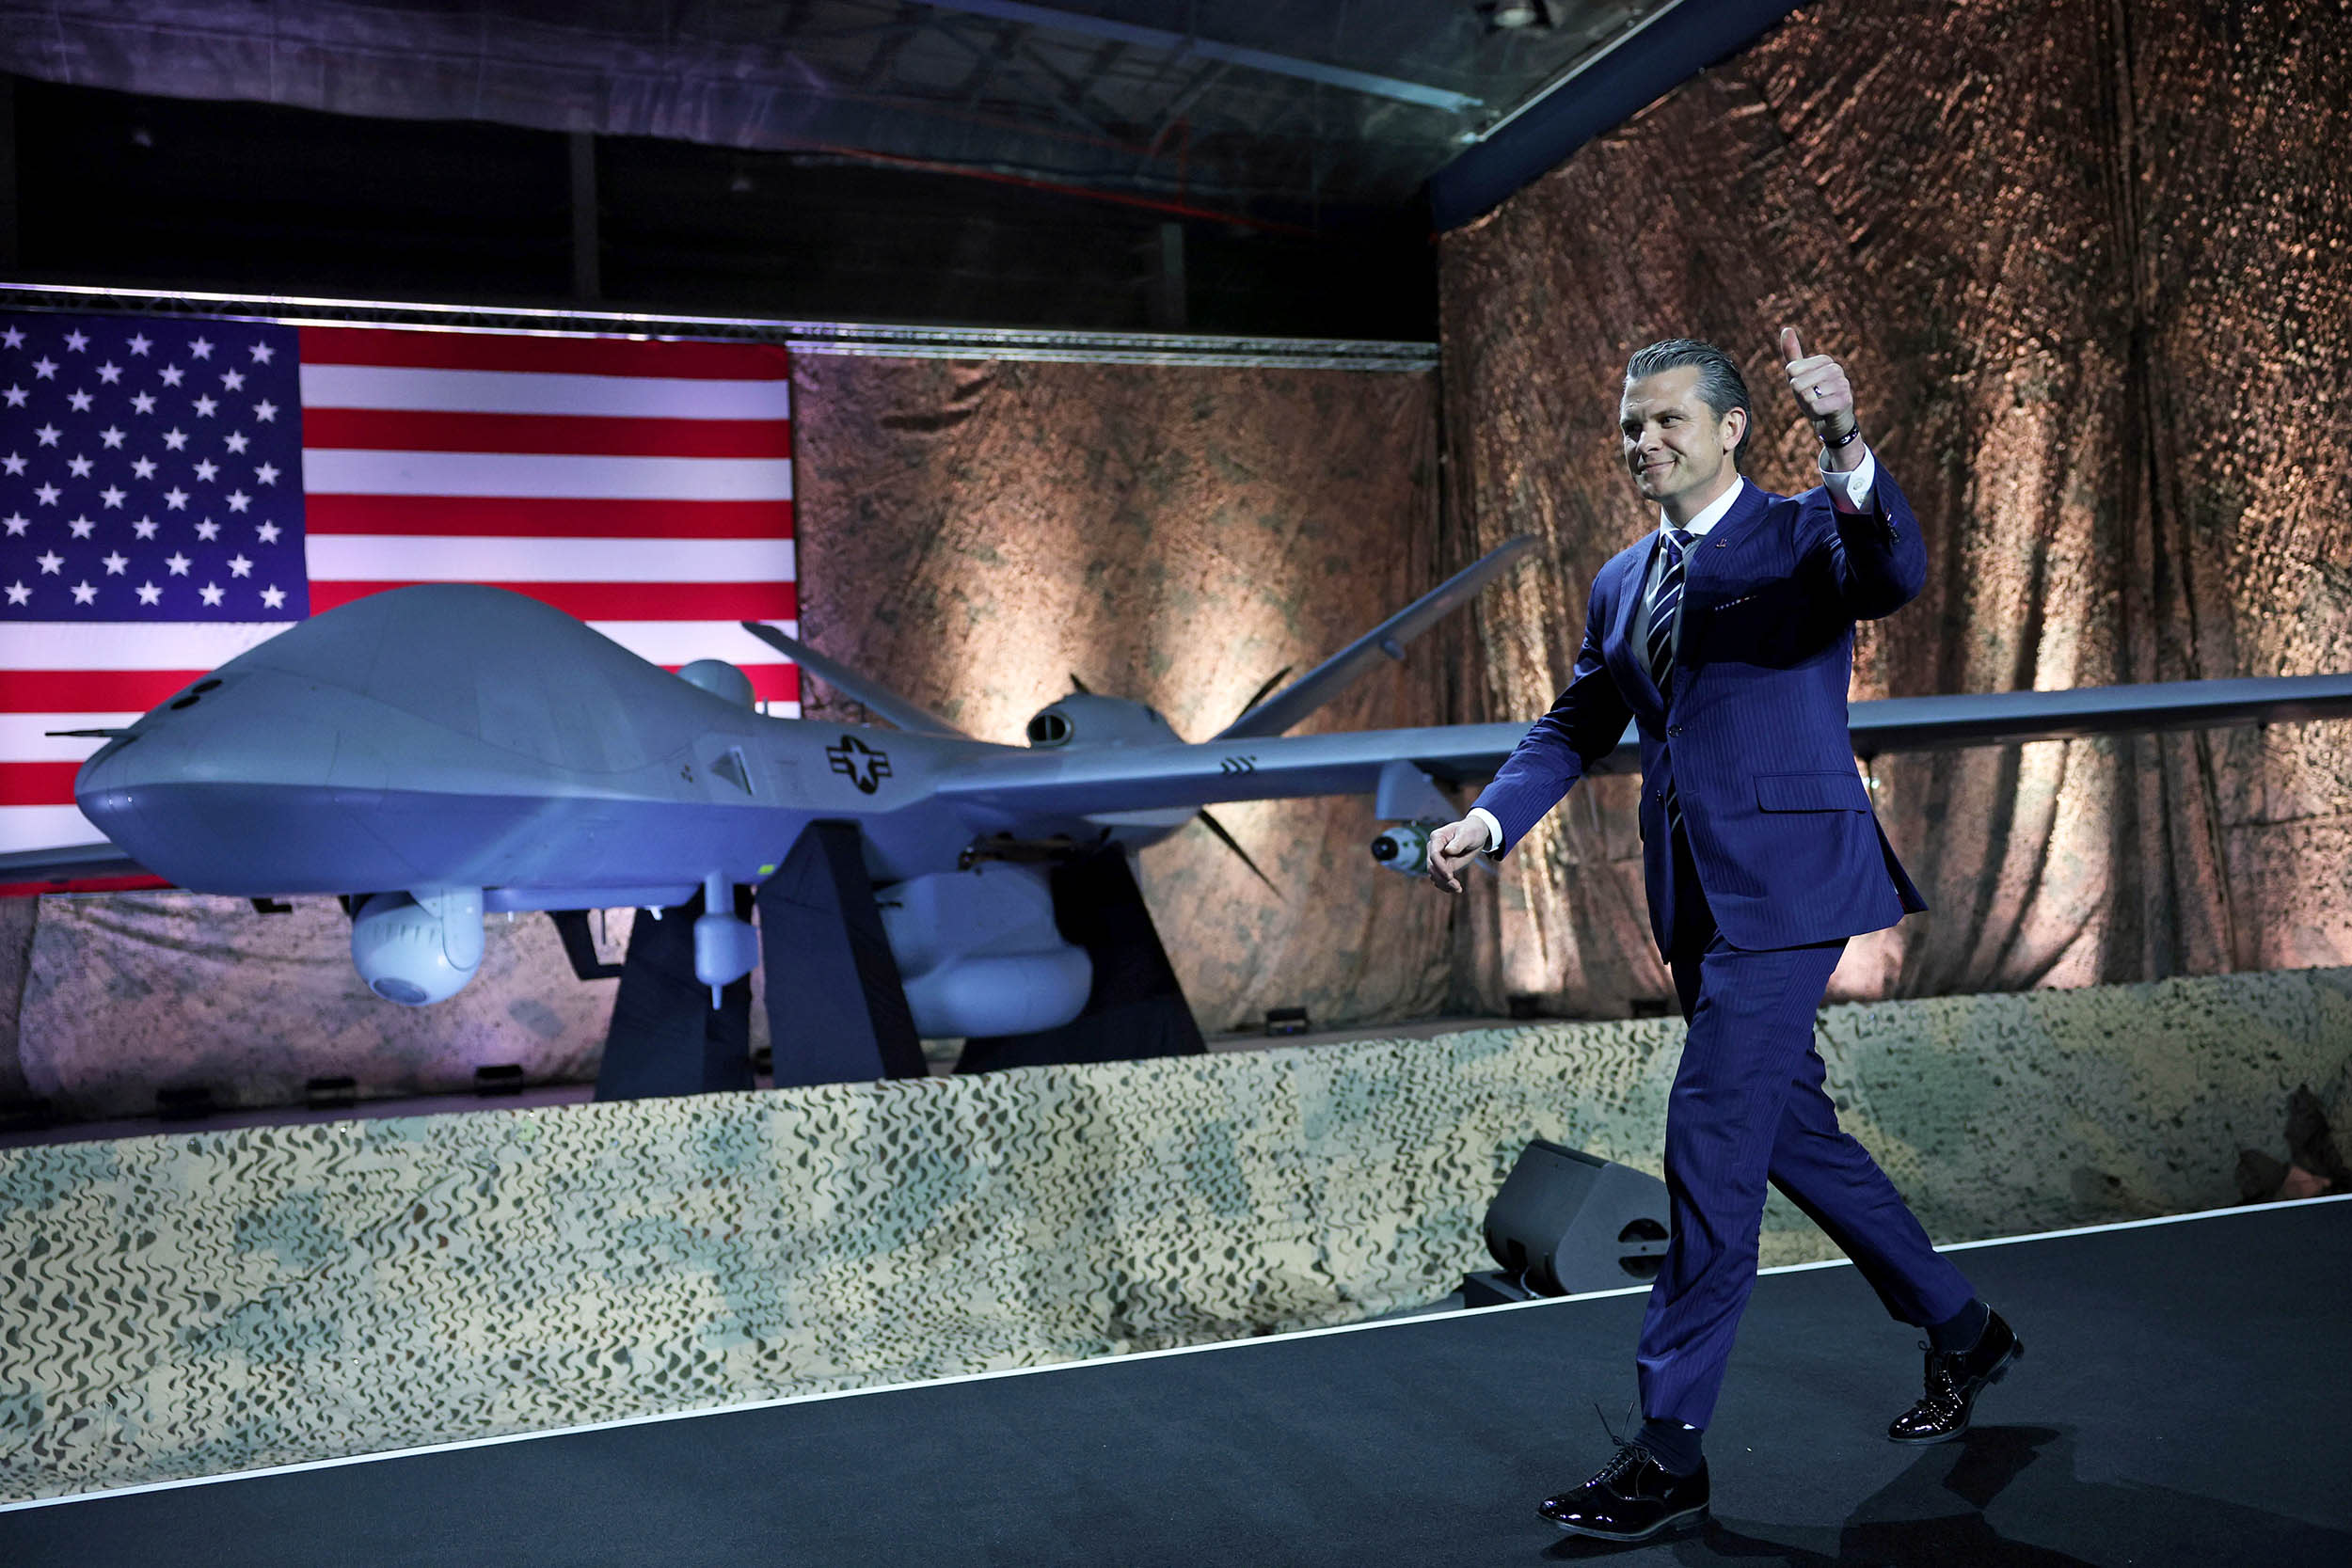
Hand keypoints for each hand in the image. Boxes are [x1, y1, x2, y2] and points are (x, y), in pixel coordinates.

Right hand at [1426, 817, 1485, 894]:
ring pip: (1434, 875)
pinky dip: (1446, 886)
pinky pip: (1440, 878)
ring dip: (1444, 884)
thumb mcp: (1468, 834)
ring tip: (1458, 889)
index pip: (1434, 854)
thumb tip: (1448, 850)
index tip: (1450, 876)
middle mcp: (1433, 848)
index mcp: (1437, 837)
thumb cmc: (1472, 830)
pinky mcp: (1442, 866)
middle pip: (1432, 866)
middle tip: (1456, 886)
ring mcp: (1436, 858)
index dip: (1440, 866)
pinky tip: (1458, 889)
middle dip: (1442, 878)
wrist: (1475, 834)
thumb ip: (1459, 842)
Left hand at [1780, 326, 1856, 440]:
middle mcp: (1835, 368)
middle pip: (1796, 383)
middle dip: (1800, 397)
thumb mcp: (1800, 376)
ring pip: (1805, 396)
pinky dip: (1815, 414)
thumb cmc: (1815, 397)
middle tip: (1813, 400)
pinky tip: (1825, 413)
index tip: (1807, 389)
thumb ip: (1792, 354)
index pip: (1791, 370)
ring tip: (1820, 406)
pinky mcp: (1844, 401)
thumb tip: (1786, 328)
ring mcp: (1843, 384)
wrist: (1833, 422)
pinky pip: (1814, 407)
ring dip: (1808, 406)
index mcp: (1825, 360)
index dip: (1794, 385)